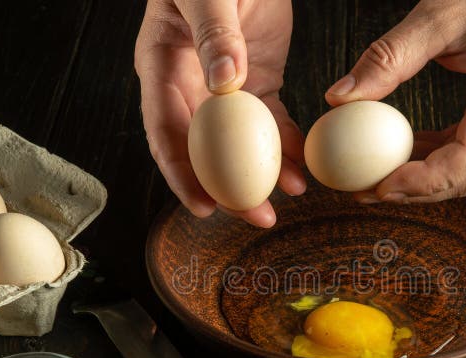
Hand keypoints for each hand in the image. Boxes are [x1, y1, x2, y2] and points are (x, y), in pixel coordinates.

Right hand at [135, 0, 304, 227]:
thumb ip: (212, 34)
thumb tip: (224, 86)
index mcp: (162, 68)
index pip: (166, 132)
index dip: (182, 175)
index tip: (205, 207)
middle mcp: (189, 86)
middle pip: (204, 151)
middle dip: (229, 190)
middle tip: (257, 216)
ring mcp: (225, 88)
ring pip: (242, 144)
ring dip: (265, 173)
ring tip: (291, 195)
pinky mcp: (257, 81)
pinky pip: (272, 121)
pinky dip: (287, 144)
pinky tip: (303, 165)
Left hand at [325, 0, 465, 203]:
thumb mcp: (438, 14)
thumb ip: (388, 57)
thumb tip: (340, 99)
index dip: (423, 182)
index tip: (379, 187)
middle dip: (417, 191)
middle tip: (365, 192)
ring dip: (426, 179)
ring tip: (377, 177)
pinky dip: (440, 158)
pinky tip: (405, 153)